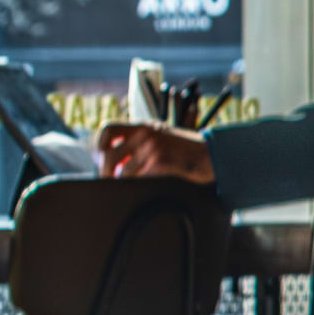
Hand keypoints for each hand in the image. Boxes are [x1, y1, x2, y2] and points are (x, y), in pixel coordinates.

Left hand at [98, 122, 212, 182]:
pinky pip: (140, 178)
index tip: (103, 158)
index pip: (108, 129)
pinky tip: (147, 187)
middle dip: (107, 173)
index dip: (100, 145)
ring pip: (124, 172)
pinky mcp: (161, 162)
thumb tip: (119, 162)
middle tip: (110, 181)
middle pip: (110, 155)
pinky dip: (141, 185)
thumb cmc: (188, 149)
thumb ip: (142, 143)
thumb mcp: (163, 137)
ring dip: (125, 183)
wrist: (213, 154)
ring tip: (129, 188)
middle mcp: (145, 135)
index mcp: (144, 126)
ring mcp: (153, 148)